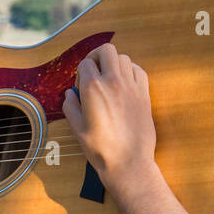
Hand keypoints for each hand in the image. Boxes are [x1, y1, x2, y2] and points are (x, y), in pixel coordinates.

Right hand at [62, 45, 157, 192]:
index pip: (85, 64)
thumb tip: (70, 94)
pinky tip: (125, 84)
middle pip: (106, 51)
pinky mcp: (144, 94)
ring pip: (123, 58)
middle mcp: (113, 82)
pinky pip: (139, 70)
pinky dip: (130, 71)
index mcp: (93, 89)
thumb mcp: (77, 129)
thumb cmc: (101, 149)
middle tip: (94, 72)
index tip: (80, 88)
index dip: (80, 73)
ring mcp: (132, 86)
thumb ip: (70, 107)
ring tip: (109, 80)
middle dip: (97, 57)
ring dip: (114, 64)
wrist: (128, 162)